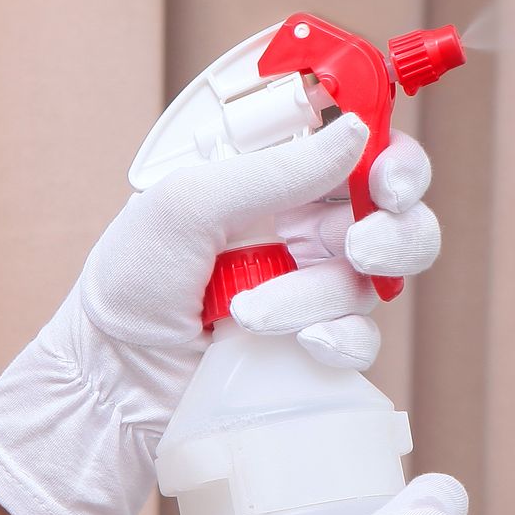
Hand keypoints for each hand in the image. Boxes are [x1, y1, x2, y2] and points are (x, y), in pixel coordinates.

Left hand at [0, 115, 442, 514]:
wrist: (113, 381)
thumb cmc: (133, 281)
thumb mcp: (189, 205)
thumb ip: (274, 170)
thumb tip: (354, 134)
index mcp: (283, 178)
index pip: (367, 152)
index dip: (397, 161)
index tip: (387, 182)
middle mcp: (311, 228)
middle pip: (401, 217)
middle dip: (393, 233)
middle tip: (359, 249)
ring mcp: (321, 288)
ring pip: (376, 281)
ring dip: (321, 294)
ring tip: (254, 311)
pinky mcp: (321, 344)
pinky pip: (364, 339)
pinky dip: (336, 340)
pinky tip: (298, 343)